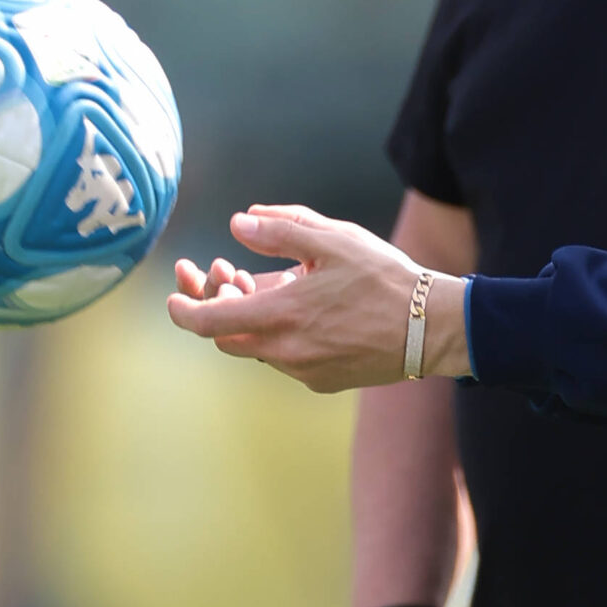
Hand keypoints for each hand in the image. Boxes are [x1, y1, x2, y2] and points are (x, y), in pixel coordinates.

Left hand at [166, 205, 467, 390]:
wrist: (432, 328)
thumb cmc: (385, 279)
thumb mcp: (333, 241)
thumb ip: (280, 231)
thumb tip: (238, 224)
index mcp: (280, 316)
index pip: (207, 322)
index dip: (183, 309)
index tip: (175, 294)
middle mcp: (285, 352)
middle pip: (226, 337)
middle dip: (217, 305)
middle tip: (224, 272)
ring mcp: (303, 371)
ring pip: (257, 347)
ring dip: (251, 318)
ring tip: (269, 283)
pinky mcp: (323, 381)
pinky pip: (286, 358)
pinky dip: (280, 334)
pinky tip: (303, 309)